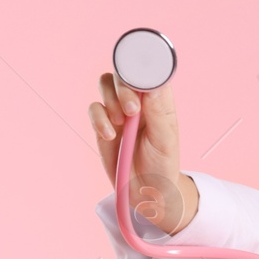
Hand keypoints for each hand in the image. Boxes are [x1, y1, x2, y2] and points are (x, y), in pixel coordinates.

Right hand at [87, 71, 193, 232]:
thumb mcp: (165, 140)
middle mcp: (138, 101)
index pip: (149, 73)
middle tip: (132, 110)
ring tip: (122, 124)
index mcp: (159, 101)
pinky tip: (110, 134)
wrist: (147, 190)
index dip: (142, 68)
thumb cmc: (162, 164)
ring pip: (105, 86)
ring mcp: (118, 111)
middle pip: (122, 74)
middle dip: (123, 88)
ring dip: (111, 101)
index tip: (138, 76)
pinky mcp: (102, 124)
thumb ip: (158, 112)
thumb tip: (154, 84)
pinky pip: (93, 109)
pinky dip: (99, 119)